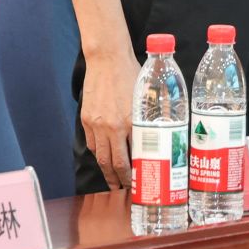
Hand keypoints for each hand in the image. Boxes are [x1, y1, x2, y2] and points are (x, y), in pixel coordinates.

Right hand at [81, 49, 140, 191]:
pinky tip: (104, 156)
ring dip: (106, 171)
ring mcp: (96, 124)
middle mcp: (112, 127)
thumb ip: (152, 117)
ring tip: (112, 179)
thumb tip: (162, 133)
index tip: (137, 183)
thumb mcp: (147, 96)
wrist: (107, 59)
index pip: (130, 159)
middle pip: (113, 163)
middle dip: (118, 180)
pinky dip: (98, 153)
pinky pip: (92, 143)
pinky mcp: (86, 118)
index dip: (133, 175)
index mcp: (131, 123)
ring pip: (100, 156)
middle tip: (123, 189)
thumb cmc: (132, 74)